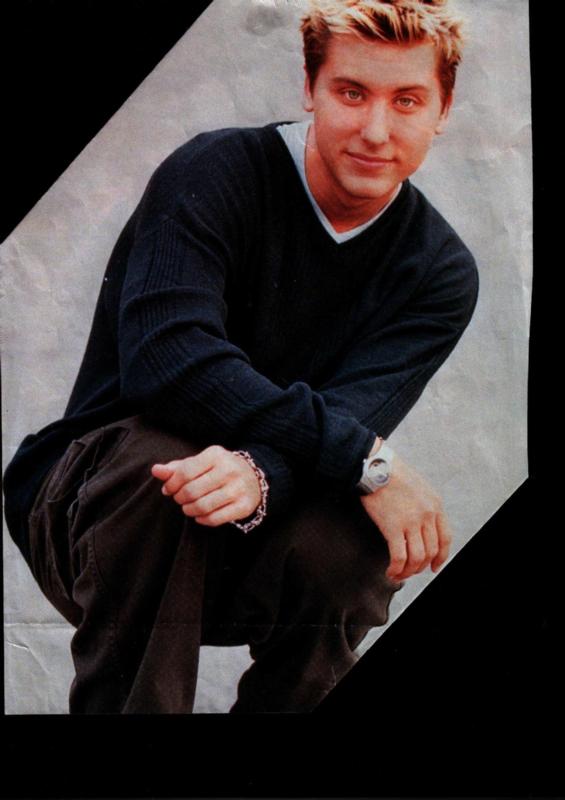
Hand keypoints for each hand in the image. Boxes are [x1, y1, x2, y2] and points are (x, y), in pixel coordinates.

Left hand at [151, 445, 260, 526]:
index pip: (185, 472)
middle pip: (192, 491)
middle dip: (180, 498)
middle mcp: (229, 470)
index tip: (168, 490)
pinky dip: (202, 519)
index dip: (171, 484)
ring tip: (188, 508)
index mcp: (216, 455)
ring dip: (189, 510)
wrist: (254, 478)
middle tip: (180, 499)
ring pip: (202, 506)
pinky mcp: (244, 506)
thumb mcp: (199, 463)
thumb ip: (177, 467)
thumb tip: (155, 470)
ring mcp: (238, 489)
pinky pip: (215, 519)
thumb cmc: (219, 470)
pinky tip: (200, 515)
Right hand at [360, 452, 451, 580]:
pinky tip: (391, 571)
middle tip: (411, 571)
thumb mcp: (419, 486)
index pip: (445, 539)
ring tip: (399, 574)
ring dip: (409, 572)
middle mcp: (427, 515)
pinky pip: (399, 557)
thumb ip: (425, 505)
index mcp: (435, 505)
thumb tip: (422, 524)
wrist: (376, 467)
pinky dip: (396, 569)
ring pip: (417, 558)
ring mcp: (411, 522)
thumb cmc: (392, 474)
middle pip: (431, 551)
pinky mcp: (393, 527)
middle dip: (421, 567)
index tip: (435, 566)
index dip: (441, 557)